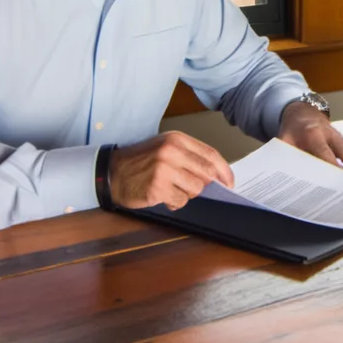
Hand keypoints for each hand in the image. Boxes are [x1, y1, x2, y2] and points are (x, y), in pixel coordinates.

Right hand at [109, 131, 233, 210]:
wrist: (111, 172)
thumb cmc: (141, 161)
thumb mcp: (166, 148)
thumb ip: (190, 156)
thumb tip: (217, 175)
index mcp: (177, 139)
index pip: (211, 155)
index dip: (225, 171)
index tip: (230, 183)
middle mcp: (172, 152)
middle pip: (206, 175)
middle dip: (204, 186)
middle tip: (189, 186)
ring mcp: (164, 170)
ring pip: (195, 190)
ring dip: (186, 194)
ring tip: (171, 188)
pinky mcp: (157, 188)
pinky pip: (180, 201)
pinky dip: (174, 202)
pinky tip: (162, 195)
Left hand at [278, 102, 342, 178]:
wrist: (301, 112)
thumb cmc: (292, 131)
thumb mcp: (283, 140)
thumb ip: (284, 154)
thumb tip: (282, 173)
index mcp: (312, 134)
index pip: (323, 152)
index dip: (332, 165)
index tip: (339, 178)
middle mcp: (329, 134)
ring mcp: (339, 136)